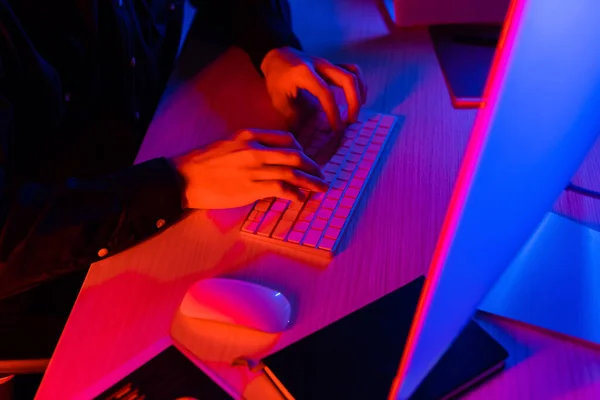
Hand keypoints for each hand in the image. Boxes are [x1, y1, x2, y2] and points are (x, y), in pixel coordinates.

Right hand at [171, 129, 327, 209]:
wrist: (184, 177)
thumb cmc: (203, 163)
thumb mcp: (228, 144)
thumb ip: (250, 147)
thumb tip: (270, 159)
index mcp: (250, 135)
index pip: (287, 139)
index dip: (301, 151)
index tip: (307, 160)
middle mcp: (256, 149)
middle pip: (295, 156)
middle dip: (313, 167)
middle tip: (321, 175)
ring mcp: (254, 169)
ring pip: (293, 173)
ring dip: (311, 183)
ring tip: (320, 189)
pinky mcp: (251, 188)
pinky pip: (282, 189)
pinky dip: (295, 194)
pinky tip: (299, 199)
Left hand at [260, 47, 366, 132]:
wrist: (276, 54)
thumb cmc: (276, 77)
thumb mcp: (278, 98)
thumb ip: (291, 115)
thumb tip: (303, 134)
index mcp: (305, 74)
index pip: (326, 93)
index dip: (333, 112)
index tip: (336, 128)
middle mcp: (320, 66)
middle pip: (347, 79)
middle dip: (354, 102)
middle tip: (351, 121)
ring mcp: (328, 64)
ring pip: (353, 72)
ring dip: (360, 92)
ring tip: (357, 110)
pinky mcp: (332, 65)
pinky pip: (351, 70)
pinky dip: (359, 84)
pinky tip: (358, 98)